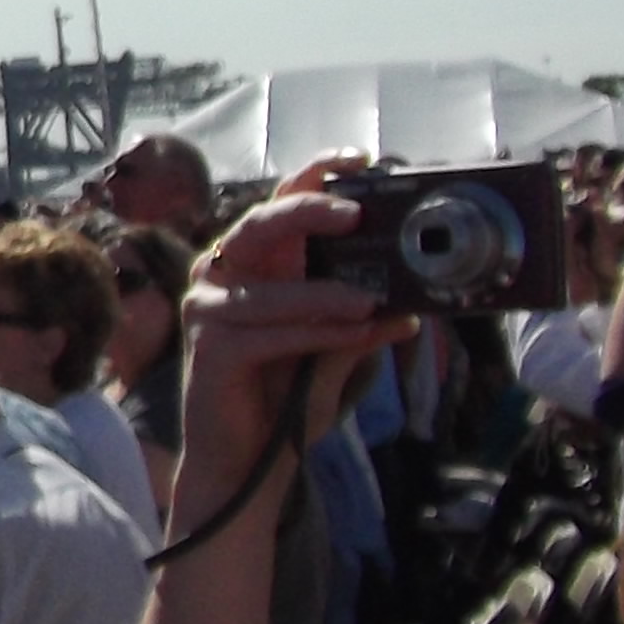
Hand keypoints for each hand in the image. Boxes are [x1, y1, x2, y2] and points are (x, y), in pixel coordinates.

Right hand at [169, 165, 409, 544]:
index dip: (315, 175)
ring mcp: (208, 311)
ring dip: (327, 294)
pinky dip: (318, 333)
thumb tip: (415, 293)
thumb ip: (361, 315)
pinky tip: (356, 332)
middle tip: (357, 214)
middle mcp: (223, 276)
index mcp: (255, 265)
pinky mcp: (208, 349)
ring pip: (271, 289)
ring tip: (375, 299)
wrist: (248, 463)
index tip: (359, 160)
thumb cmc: (288, 398)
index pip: (282, 203)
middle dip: (308, 212)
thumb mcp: (336, 346)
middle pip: (261, 224)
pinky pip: (270, 333)